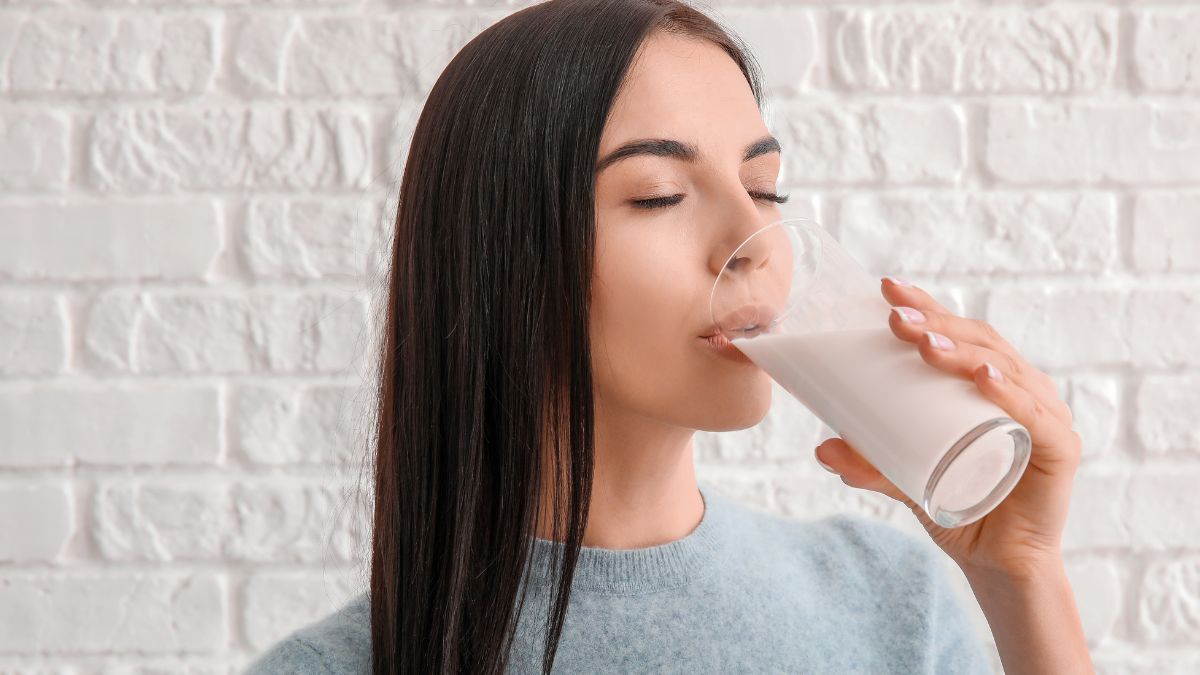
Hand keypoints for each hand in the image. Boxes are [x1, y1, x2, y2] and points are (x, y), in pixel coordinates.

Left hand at [814, 277, 1082, 581]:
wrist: (997, 564)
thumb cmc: (958, 505)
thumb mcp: (904, 478)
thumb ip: (868, 464)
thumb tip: (821, 448)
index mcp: (989, 383)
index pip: (959, 332)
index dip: (928, 305)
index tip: (886, 289)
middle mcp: (1022, 390)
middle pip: (981, 342)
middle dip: (937, 323)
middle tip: (894, 318)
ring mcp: (1045, 417)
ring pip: (1004, 370)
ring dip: (963, 351)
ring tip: (924, 344)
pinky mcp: (1059, 451)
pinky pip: (1035, 417)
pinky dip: (1010, 395)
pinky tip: (984, 378)